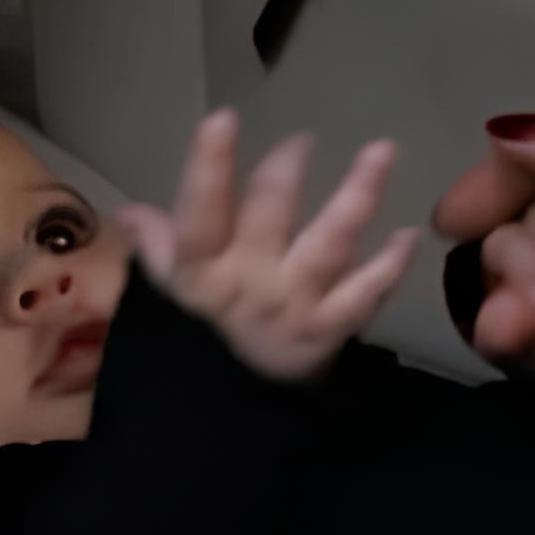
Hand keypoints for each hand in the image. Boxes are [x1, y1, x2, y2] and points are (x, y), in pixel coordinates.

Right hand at [121, 110, 416, 384]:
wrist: (230, 415)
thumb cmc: (199, 336)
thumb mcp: (168, 294)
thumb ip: (154, 247)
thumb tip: (126, 210)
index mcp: (201, 271)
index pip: (199, 216)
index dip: (209, 169)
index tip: (223, 119)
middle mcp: (249, 284)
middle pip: (267, 220)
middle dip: (284, 175)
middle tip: (302, 139)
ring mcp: (294, 306)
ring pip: (329, 245)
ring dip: (357, 196)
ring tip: (381, 152)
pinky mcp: (330, 330)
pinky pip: (365, 295)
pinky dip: (388, 265)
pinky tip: (408, 234)